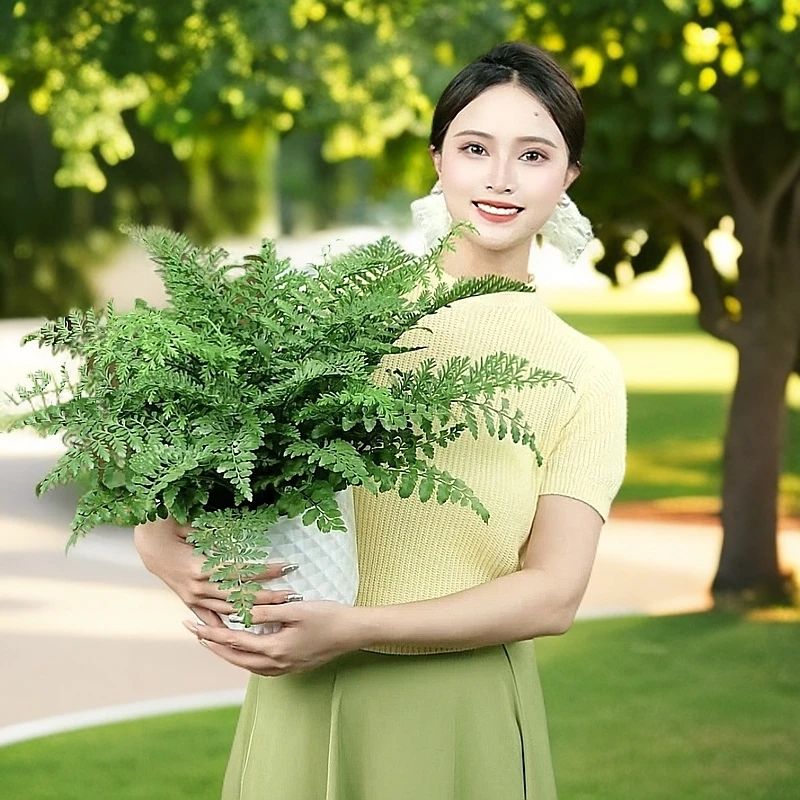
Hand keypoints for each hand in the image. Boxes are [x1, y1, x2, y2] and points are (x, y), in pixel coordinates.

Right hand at [133, 517, 299, 625]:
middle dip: (267, 596)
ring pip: (229, 609)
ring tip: (276, 609)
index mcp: (202, 567)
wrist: (148, 543)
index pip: (242, 571)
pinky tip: (241, 632)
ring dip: (253, 610)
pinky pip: (208, 617)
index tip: (286, 566)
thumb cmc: (174, 528)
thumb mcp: (197, 525)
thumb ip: (219, 533)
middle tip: (291, 593)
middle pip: (240, 595)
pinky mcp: (189, 600)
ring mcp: (194, 596)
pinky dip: (223, 625)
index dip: (265, 570)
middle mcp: (199, 587)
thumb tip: (245, 527)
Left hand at [182, 601, 364, 675]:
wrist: (354, 632)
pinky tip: (245, 651)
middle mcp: (277, 664)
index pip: (234, 641)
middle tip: (195, 632)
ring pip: (247, 665)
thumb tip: (241, 613)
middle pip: (235, 657)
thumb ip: (266, 612)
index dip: (211, 632)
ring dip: (228, 653)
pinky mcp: (293, 667)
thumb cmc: (328, 617)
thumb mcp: (296, 609)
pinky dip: (245, 658)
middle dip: (213, 644)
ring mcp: (286, 668)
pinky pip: (260, 667)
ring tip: (213, 641)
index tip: (194, 624)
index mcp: (275, 649)